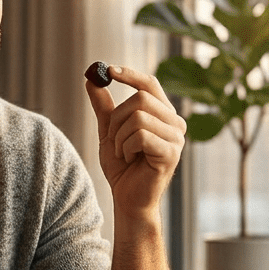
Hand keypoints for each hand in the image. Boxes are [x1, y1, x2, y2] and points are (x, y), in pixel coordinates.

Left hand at [85, 64, 185, 218]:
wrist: (127, 199)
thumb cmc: (121, 168)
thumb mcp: (108, 132)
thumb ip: (104, 107)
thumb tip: (92, 78)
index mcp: (163, 115)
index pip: (150, 84)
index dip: (130, 75)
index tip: (109, 70)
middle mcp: (175, 123)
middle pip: (141, 98)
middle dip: (117, 118)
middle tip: (113, 138)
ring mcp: (176, 138)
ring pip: (139, 117)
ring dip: (120, 136)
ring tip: (122, 153)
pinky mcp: (171, 153)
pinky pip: (141, 136)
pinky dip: (126, 148)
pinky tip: (129, 160)